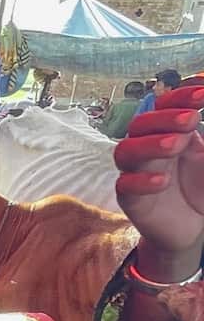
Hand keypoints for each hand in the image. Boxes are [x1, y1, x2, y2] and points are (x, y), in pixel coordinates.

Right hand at [115, 84, 203, 281]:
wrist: (191, 227)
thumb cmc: (200, 188)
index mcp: (170, 132)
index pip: (165, 106)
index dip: (180, 97)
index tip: (203, 93)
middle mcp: (148, 148)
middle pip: (140, 124)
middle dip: (164, 118)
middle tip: (191, 119)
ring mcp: (136, 173)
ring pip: (126, 151)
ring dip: (149, 145)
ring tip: (176, 145)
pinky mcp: (130, 199)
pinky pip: (125, 186)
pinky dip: (141, 181)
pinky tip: (162, 181)